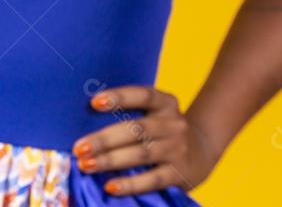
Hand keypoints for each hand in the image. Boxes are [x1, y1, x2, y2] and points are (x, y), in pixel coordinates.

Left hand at [71, 86, 219, 196]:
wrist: (202, 151)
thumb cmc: (161, 130)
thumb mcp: (154, 114)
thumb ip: (129, 113)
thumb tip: (83, 120)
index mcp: (165, 103)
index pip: (143, 95)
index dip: (119, 97)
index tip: (93, 102)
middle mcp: (174, 124)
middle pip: (136, 129)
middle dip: (104, 139)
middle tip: (79, 148)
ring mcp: (179, 149)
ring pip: (141, 154)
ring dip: (110, 160)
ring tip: (86, 165)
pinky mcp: (180, 173)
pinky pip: (153, 179)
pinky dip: (130, 184)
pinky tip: (110, 186)